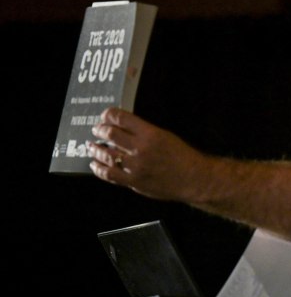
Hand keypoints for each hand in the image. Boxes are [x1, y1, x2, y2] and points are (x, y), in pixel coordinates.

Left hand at [88, 107, 205, 201]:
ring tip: (92, 146)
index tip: (105, 115)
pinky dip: (98, 168)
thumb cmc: (183, 157)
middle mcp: (141, 149)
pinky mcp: (133, 181)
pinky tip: (95, 164)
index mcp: (150, 134)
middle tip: (97, 129)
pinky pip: (109, 174)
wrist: (193, 178)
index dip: (109, 115)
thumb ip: (145, 132)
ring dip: (96, 148)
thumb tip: (125, 128)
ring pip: (106, 154)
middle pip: (110, 134)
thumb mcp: (166, 136)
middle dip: (100, 130)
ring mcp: (135, 166)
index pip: (121, 118)